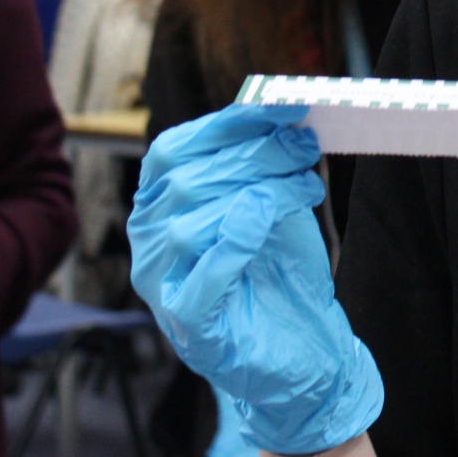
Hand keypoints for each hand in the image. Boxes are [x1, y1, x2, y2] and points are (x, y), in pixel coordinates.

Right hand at [128, 104, 383, 455]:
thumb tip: (277, 106)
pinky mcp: (190, 328)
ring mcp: (163, 288)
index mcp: (158, 206)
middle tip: (306, 146)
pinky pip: (200, 280)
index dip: (226, 124)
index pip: (172, 151)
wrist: (305, 350)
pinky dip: (232, 243)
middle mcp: (148, 244)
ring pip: (193, 224)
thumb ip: (261, 161)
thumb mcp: (271, 202)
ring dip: (261, 192)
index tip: (282, 108)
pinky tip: (265, 218)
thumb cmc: (280, 270)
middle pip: (188, 182)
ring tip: (309, 187)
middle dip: (255, 155)